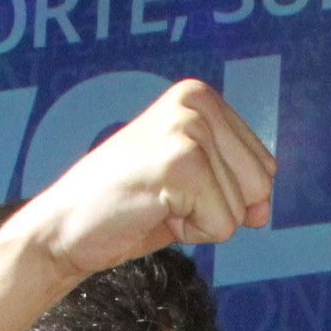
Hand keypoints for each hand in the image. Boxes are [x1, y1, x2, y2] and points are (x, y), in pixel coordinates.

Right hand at [11, 81, 275, 281]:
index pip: (264, 168)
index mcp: (200, 96)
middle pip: (261, 185)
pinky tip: (153, 211)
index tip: (176, 186)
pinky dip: (191, 233)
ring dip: (201, 220)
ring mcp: (189, 129)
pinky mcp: (182, 163)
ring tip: (157, 202)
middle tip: (165, 197)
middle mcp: (196, 101)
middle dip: (218, 207)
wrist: (65, 227)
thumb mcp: (194, 185)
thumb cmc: (127, 204)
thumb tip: (265, 210)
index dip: (225, 194)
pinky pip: (223, 226)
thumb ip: (238, 187)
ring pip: (243, 208)